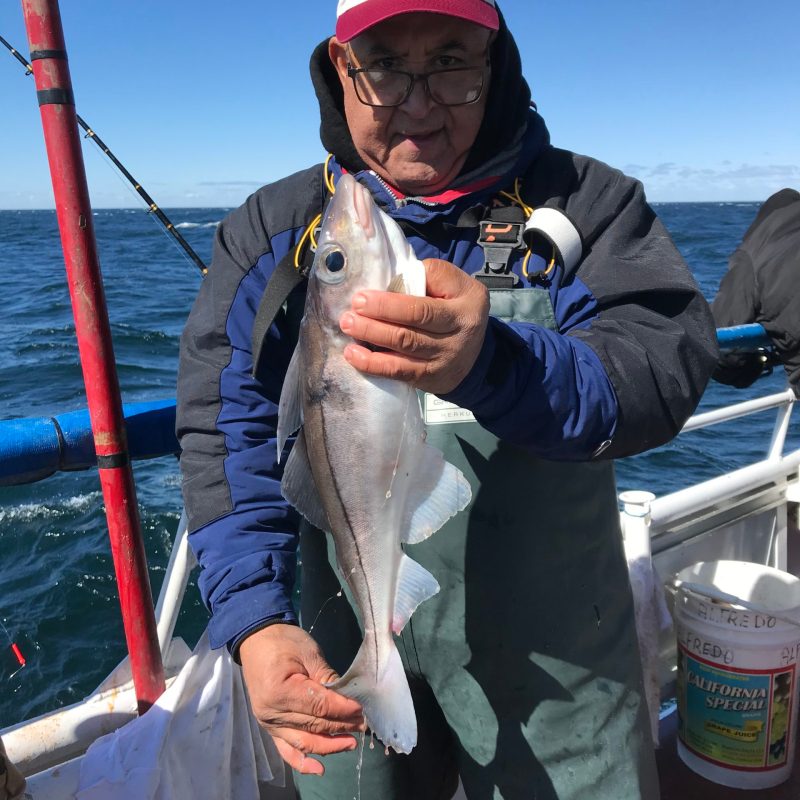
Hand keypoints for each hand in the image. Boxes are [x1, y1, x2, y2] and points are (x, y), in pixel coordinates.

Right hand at [239, 624, 364, 774]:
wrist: (256, 641)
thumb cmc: (284, 642)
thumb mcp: (309, 652)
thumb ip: (327, 677)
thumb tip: (349, 697)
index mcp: (281, 691)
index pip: (320, 706)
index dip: (343, 710)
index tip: (363, 710)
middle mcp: (273, 713)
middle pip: (315, 725)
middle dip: (342, 726)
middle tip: (365, 724)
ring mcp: (269, 724)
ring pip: (304, 742)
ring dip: (330, 745)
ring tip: (351, 742)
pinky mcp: (270, 728)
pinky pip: (287, 750)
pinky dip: (303, 762)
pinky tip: (321, 769)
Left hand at [339, 258, 489, 393]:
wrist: (476, 351)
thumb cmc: (455, 307)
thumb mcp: (454, 283)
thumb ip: (428, 276)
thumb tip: (391, 283)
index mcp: (464, 306)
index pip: (422, 307)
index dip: (389, 305)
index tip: (362, 297)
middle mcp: (457, 336)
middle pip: (410, 331)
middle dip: (375, 322)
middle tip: (349, 315)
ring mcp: (444, 360)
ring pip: (403, 352)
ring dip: (371, 341)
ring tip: (348, 330)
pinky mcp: (430, 379)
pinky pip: (400, 373)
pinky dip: (375, 365)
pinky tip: (355, 356)